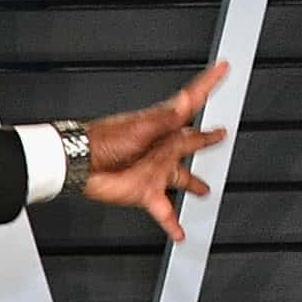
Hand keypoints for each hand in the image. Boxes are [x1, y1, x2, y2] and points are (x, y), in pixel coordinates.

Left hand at [74, 61, 229, 243]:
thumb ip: (165, 117)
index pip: (192, 102)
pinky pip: (165, 210)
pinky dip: (173, 223)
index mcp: (165, 127)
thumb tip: (185, 99)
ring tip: (204, 189)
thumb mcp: (139, 127)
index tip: (222, 69)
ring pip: (181, 178)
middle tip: (220, 136)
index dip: (208, 84)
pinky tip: (181, 232)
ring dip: (194, 184)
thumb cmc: (103, 141)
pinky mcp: (145, 192)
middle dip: (207, 139)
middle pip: (192, 143)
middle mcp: (163, 148)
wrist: (80, 165)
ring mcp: (155, 171)